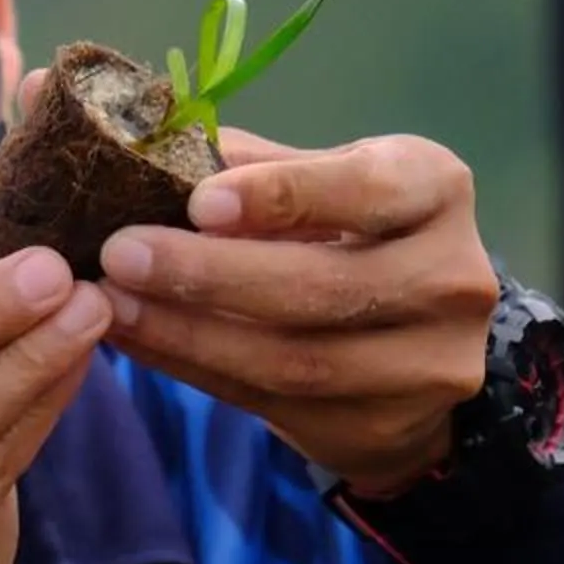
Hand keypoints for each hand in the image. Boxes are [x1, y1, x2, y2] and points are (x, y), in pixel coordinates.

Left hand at [95, 128, 497, 495]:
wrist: (415, 345)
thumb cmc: (351, 232)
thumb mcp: (323, 180)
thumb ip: (251, 164)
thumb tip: (145, 136)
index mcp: (436, 189)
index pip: (366, 190)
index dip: (282, 195)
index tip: (198, 201)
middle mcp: (452, 277)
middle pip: (323, 286)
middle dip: (210, 272)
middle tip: (120, 254)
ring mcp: (429, 364)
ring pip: (295, 359)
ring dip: (188, 333)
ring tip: (111, 305)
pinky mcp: (385, 427)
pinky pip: (272, 401)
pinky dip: (194, 369)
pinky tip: (138, 340)